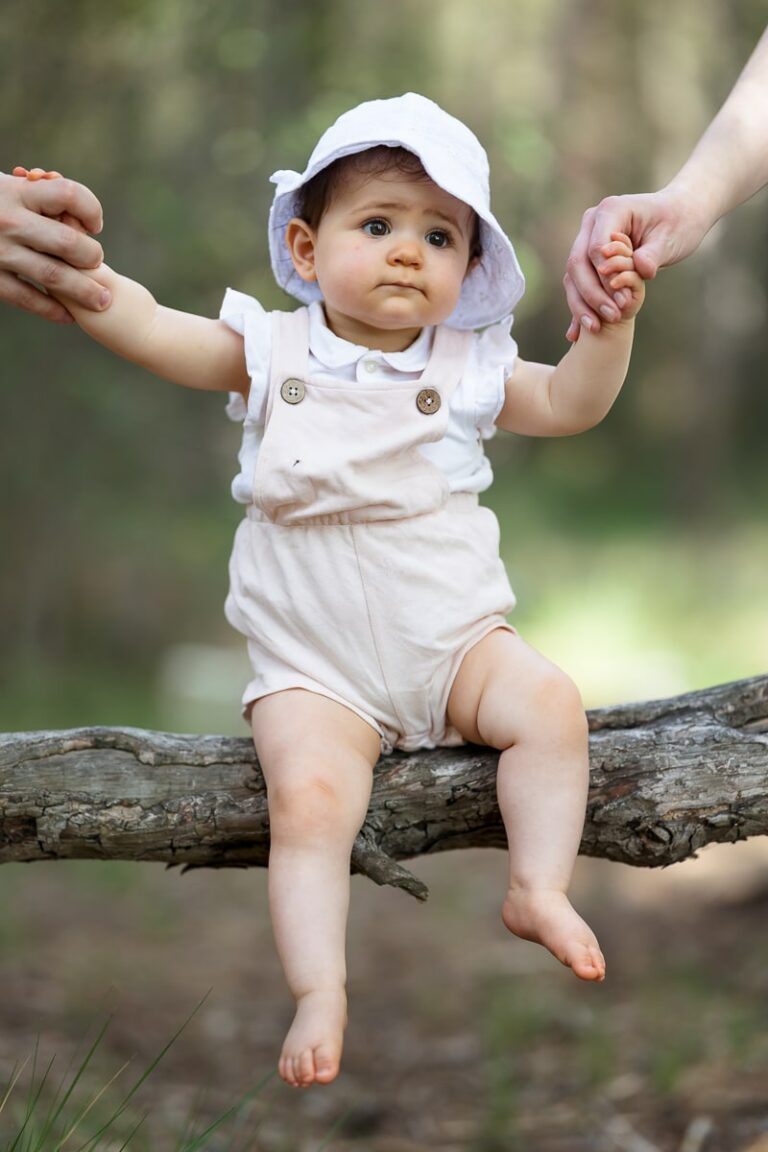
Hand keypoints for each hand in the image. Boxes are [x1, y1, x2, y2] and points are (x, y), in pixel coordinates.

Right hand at [0, 168, 108, 321]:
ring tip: (102, 300)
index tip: (95, 225)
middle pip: (68, 242)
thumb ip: (40, 197)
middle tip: (96, 263)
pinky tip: (68, 315)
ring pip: (54, 276)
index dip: (91, 210)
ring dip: (85, 291)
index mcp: (18, 192)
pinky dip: (53, 310)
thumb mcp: (9, 188)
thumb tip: (78, 217)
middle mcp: (10, 221)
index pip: (69, 195)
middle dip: (91, 256)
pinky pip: (28, 298)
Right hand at [564, 187, 704, 340]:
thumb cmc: (677, 223)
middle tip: (612, 317)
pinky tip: (576, 333)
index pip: (595, 248)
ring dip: (582, 305)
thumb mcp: (670, 238)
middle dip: (592, 294)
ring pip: (572, 277)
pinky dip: (579, 307)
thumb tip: (641, 269)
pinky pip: (578, 284)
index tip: (622, 301)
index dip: (605, 277)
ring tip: (596, 328)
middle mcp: (591, 224)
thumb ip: (653, 254)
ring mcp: (586, 240)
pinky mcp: (588, 259)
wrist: (678, 215)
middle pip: (577, 264)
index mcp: (610, 210)